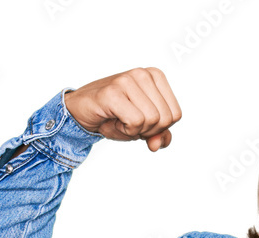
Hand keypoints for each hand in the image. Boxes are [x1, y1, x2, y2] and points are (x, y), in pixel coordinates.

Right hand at [64, 67, 180, 151]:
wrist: (82, 112)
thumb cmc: (114, 116)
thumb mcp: (143, 128)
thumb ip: (159, 135)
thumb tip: (159, 143)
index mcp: (155, 76)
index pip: (176, 115)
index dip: (159, 128)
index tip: (140, 120)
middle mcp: (143, 73)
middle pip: (166, 119)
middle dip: (148, 130)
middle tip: (128, 122)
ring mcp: (127, 80)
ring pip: (152, 120)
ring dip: (135, 131)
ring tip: (119, 119)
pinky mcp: (113, 92)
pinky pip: (135, 122)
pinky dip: (125, 131)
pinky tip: (113, 121)